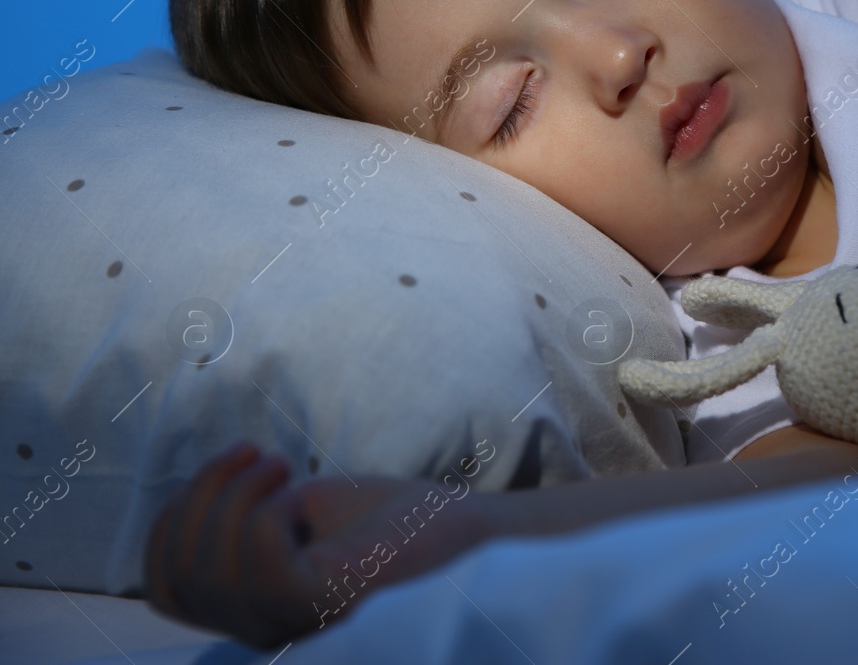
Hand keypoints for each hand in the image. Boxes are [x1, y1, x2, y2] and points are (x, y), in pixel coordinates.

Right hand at [144, 442, 490, 646]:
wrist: (468, 526)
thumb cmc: (391, 518)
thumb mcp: (299, 508)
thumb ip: (243, 515)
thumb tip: (188, 501)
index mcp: (253, 606)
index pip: (166, 590)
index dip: (169, 524)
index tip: (227, 464)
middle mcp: (267, 627)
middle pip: (181, 578)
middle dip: (199, 499)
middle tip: (257, 452)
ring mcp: (296, 621)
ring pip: (212, 574)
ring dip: (230, 498)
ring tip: (279, 462)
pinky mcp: (330, 603)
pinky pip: (263, 565)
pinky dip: (265, 514)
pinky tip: (299, 492)